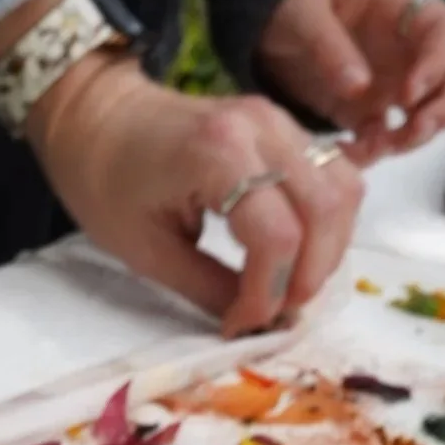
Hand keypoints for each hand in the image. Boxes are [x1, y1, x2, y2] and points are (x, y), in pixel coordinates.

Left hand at [29, 53, 361, 335]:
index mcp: (219, 154)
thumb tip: (257, 326)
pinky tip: (295, 254)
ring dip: (328, 249)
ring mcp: (280, 119)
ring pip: (344, 188)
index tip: (241, 325)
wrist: (100, 120)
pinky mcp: (285, 124)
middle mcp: (263, 127)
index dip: (269, 294)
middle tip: (276, 313)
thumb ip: (209, 289)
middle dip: (310, 275)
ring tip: (288, 286)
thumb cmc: (108, 185)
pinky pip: (333, 174)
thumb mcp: (148, 252)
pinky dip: (325, 222)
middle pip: (326, 209)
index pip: (278, 235)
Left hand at [257, 0, 444, 164]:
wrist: (279, 16)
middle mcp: (412, 44)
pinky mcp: (373, 108)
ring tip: (383, 148)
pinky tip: (350, 154)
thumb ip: (330, 46)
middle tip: (416, 130)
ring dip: (418, 134)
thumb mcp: (304, 12)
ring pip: (434, 107)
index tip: (409, 95)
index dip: (438, 62)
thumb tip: (358, 87)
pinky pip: (389, 133)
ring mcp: (397, 78)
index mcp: (404, 6)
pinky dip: (378, 150)